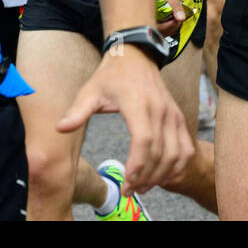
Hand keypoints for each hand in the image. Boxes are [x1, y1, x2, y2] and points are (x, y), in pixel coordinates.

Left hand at [57, 45, 191, 195]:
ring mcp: (173, 114)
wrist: (136, 56)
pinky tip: (162, 175)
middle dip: (146, 177)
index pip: (144, 140)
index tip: (126, 181)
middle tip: (130, 191)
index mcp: (137, 103)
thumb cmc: (111, 76)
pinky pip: (186, 146)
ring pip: (176, 153)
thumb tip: (61, 128)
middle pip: (161, 152)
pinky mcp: (179, 117)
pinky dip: (177, 165)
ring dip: (162, 174)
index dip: (137, 164)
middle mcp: (160, 109)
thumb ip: (77, 111)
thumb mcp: (90, 91)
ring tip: (143, 186)